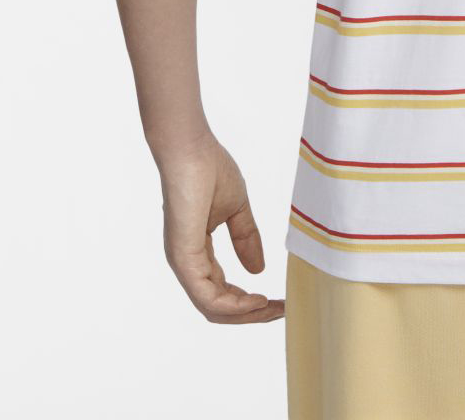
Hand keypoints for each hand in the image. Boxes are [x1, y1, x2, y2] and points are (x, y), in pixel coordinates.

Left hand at [158, 134, 284, 323]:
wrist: (191, 149)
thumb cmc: (209, 169)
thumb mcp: (237, 209)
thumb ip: (246, 238)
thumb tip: (257, 270)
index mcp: (197, 253)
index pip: (222, 291)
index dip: (250, 301)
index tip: (279, 300)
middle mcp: (188, 264)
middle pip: (219, 308)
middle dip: (251, 314)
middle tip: (281, 311)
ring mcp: (183, 263)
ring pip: (213, 309)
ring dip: (246, 314)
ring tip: (273, 307)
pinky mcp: (183, 257)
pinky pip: (207, 297)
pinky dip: (233, 305)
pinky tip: (256, 300)